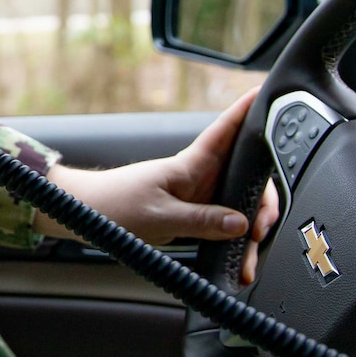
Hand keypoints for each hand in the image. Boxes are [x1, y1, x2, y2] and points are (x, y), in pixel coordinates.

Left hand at [34, 87, 280, 283]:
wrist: (88, 216)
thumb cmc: (115, 205)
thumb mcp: (159, 215)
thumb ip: (201, 220)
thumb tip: (240, 223)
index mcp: (191, 164)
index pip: (226, 130)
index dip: (247, 111)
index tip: (267, 94)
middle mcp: (201, 176)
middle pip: (249, 178)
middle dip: (266, 203)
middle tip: (263, 228)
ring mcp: (201, 196)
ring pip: (242, 206)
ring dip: (251, 232)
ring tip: (248, 262)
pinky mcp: (196, 215)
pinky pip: (225, 227)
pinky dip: (235, 245)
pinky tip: (239, 263)